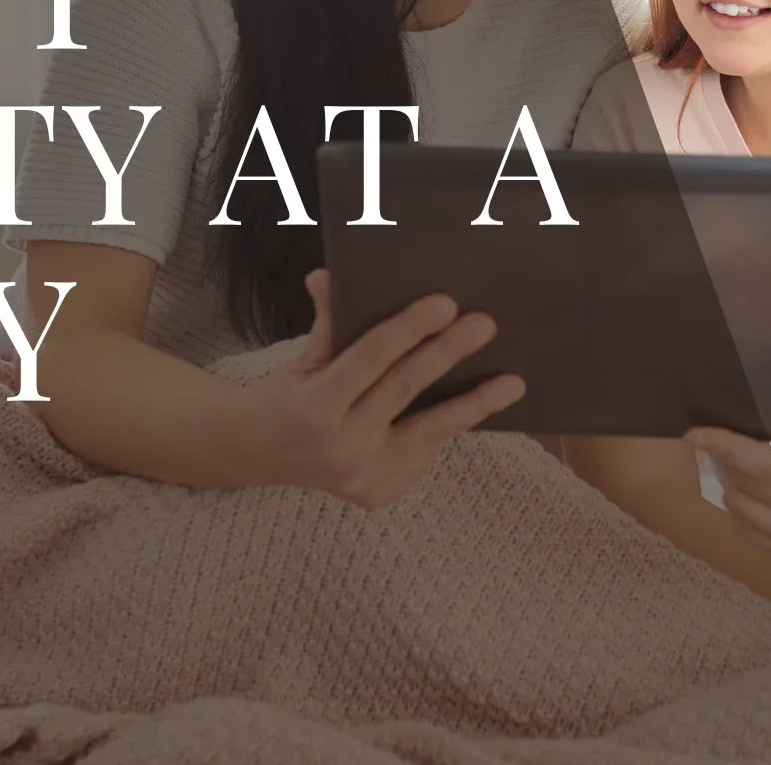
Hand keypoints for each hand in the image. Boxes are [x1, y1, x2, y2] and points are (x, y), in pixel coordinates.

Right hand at [238, 269, 524, 506]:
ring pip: (429, 432)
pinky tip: (472, 407)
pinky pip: (423, 454)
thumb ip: (328, 322)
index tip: (446, 304)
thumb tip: (329, 275)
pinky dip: (445, 428)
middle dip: (448, 354)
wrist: (257, 456)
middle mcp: (339, 447)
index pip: (370, 358)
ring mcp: (361, 477)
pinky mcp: (378, 494)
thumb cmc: (287, 395)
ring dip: (474, 406)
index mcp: (315, 406)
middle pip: (405, 390)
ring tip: (512, 384)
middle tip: (486, 324)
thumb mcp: (303, 358)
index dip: (409, 329)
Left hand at [684, 370, 770, 585]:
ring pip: (742, 514)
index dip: (724, 448)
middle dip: (721, 459)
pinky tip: (746, 492)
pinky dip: (740, 513)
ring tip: (731, 459)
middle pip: (743, 488)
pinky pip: (753, 537)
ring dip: (729, 485)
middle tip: (714, 433)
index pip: (762, 467)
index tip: (698, 431)